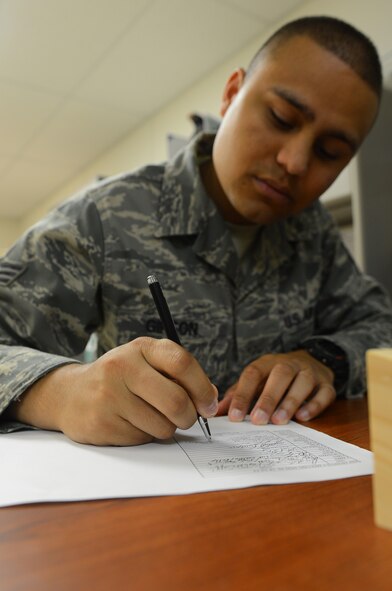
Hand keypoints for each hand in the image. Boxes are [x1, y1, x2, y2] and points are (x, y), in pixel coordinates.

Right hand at [5, 337, 217, 445]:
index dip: (202, 388)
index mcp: (141, 348)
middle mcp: (122, 367)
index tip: (208, 404)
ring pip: (162, 426)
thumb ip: (179, 374)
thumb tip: (211, 396)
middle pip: (176, 401)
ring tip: (148, 417)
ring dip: (165, 428)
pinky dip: (144, 436)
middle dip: (189, 417)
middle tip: (186, 419)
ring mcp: (109, 396)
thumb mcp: (147, 363)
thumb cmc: (120, 378)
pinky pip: (142, 440)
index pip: (182, 363)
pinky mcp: (101, 424)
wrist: (71, 393)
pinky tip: (129, 423)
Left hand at [216, 350, 335, 424]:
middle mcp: (289, 364)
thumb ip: (238, 395)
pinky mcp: (327, 384)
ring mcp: (310, 372)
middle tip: (258, 420)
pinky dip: (314, 405)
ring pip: (302, 382)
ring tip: (279, 421)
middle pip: (280, 375)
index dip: (243, 394)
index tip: (234, 415)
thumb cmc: (276, 377)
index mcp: (267, 362)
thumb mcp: (256, 381)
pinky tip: (303, 417)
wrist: (312, 360)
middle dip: (268, 398)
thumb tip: (213, 412)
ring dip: (290, 401)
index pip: (253, 373)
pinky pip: (324, 393)